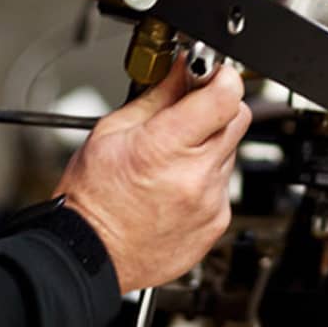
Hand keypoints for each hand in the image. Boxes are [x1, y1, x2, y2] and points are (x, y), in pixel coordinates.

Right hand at [54, 58, 250, 292]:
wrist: (90, 255)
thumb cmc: (92, 199)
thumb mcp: (112, 132)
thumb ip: (157, 96)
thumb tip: (183, 71)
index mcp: (166, 146)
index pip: (225, 95)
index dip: (222, 78)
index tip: (212, 75)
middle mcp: (196, 175)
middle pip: (237, 119)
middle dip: (216, 109)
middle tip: (187, 115)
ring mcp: (211, 202)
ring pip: (230, 152)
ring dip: (208, 147)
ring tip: (171, 160)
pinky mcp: (217, 222)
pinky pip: (224, 185)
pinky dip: (206, 179)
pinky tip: (175, 186)